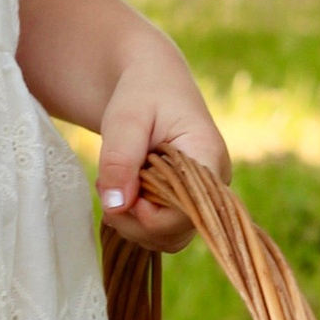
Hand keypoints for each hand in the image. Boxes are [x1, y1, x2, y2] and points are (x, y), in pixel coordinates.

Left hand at [95, 47, 231, 253]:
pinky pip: (163, 231)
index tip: (120, 188)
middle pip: (176, 232)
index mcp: (208, 158)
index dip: (148, 214)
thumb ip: (120, 160)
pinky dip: (135, 221)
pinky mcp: (186, 203)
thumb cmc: (142, 93)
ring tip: (112, 183)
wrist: (152, 81)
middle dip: (133, 220)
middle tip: (106, 184)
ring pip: (167, 238)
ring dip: (131, 222)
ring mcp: (202, 198)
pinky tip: (121, 192)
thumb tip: (115, 206)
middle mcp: (213, 185)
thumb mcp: (125, 119)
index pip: (188, 212)